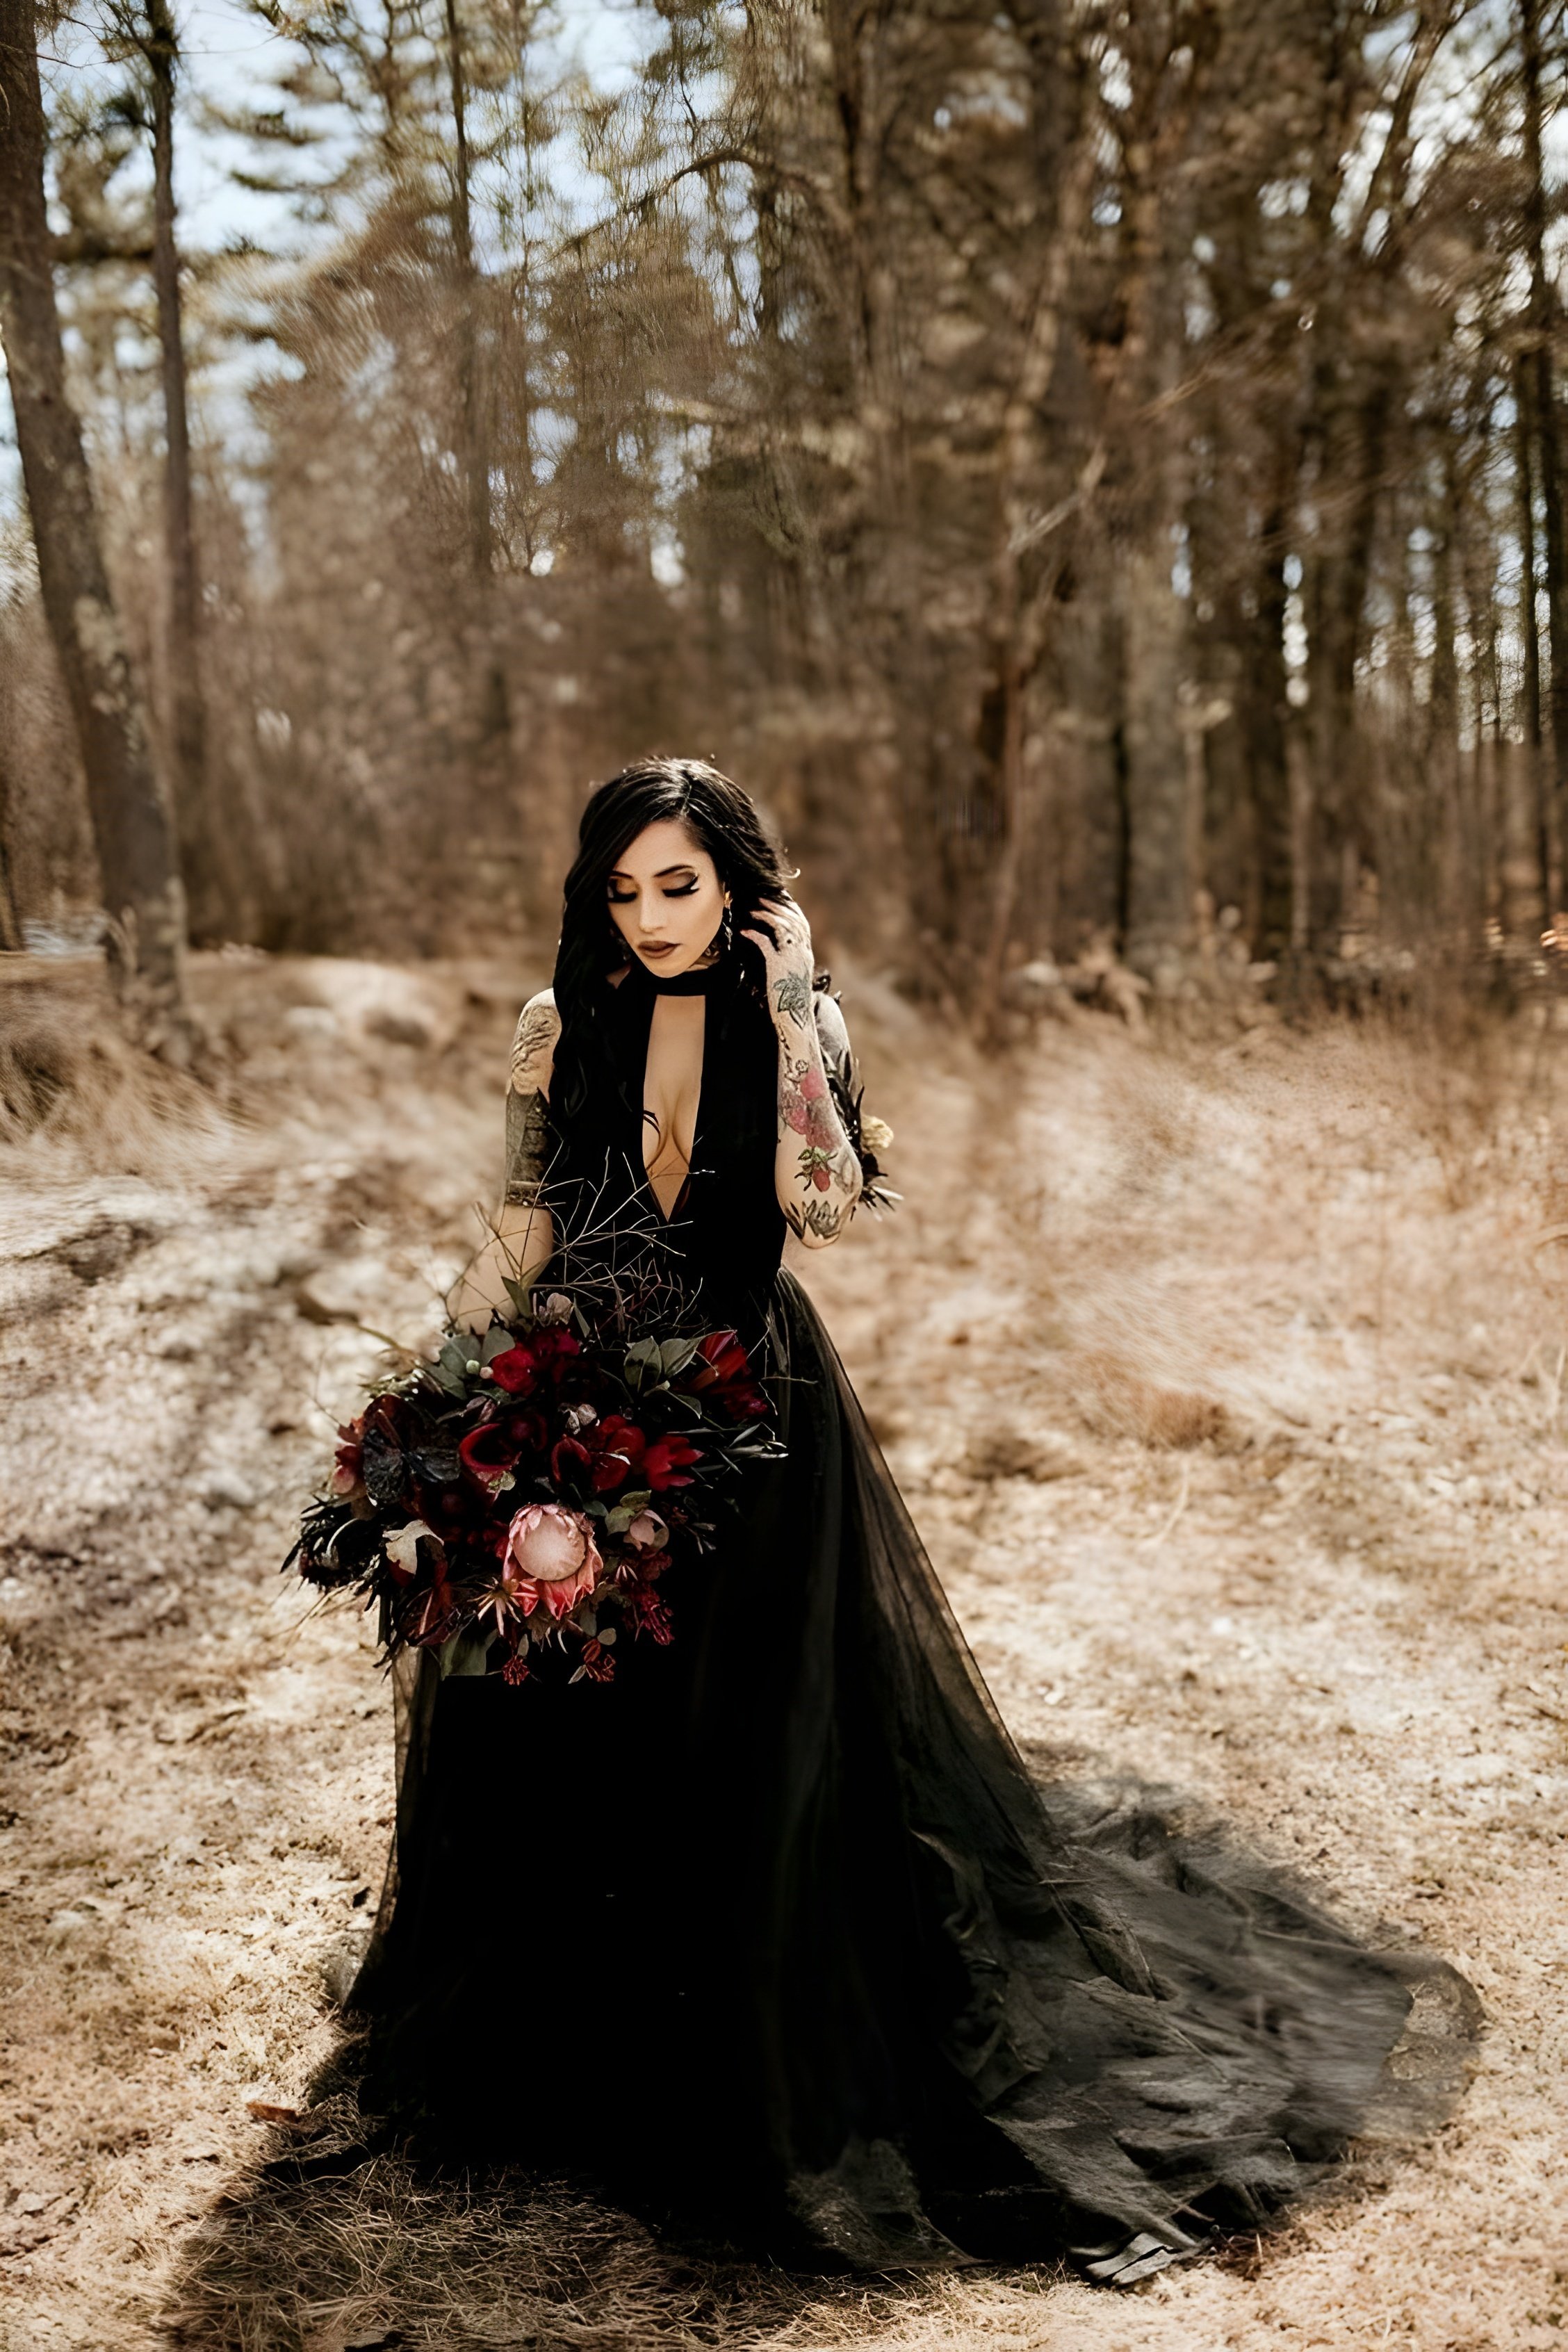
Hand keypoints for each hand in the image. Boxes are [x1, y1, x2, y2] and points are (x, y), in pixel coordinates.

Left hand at [742, 897, 814, 1031]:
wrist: (794, 1019)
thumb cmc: (788, 1000)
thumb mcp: (792, 976)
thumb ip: (788, 959)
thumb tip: (775, 947)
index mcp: (806, 954)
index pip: (801, 923)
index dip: (790, 908)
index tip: (779, 897)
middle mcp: (802, 953)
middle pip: (792, 920)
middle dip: (777, 905)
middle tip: (761, 897)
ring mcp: (791, 959)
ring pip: (782, 927)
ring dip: (766, 915)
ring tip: (752, 909)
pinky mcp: (778, 967)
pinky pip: (766, 943)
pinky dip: (755, 934)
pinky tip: (744, 930)